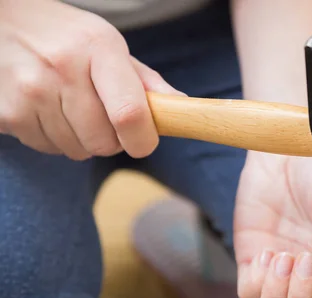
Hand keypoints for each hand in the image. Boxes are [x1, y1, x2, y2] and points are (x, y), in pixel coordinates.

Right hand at [0, 0, 181, 159]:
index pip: (129, 113)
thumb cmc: (66, 37)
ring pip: (76, 150)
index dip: (143, 139)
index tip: (144, 141)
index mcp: (98, 48)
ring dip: (81, 140)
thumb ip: (145, 81)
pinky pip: (46, 148)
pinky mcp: (6, 111)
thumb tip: (181, 108)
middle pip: (104, 142)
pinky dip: (53, 138)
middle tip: (102, 116)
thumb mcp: (108, 45)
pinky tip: (47, 110)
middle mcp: (61, 68)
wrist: (2, 20)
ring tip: (70, 108)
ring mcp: (28, 90)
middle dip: (111, 139)